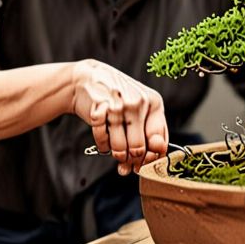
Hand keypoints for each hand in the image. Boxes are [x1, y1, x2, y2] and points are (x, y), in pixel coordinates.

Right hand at [72, 59, 167, 174]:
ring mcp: (118, 106)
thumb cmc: (118, 97)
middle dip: (131, 159)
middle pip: (138, 149)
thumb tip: (155, 158)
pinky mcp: (99, 110)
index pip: (158, 141)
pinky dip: (102, 145)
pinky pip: (102, 142)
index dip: (151, 157)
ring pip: (120, 149)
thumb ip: (151, 129)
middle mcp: (138, 103)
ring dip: (116, 154)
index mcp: (154, 102)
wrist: (86, 80)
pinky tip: (105, 135)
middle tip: (126, 159)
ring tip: (115, 146)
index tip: (144, 162)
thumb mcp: (141, 107)